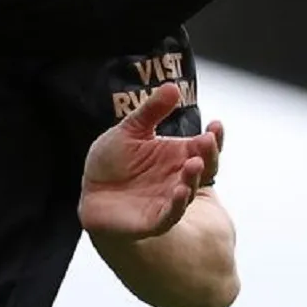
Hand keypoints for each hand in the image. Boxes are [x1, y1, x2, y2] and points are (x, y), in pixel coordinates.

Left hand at [79, 83, 222, 239]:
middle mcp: (178, 177)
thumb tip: (173, 87)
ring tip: (194, 164)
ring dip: (193, 178)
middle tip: (207, 141)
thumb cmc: (113, 161)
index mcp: (178, 155)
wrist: (91, 190)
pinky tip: (182, 191)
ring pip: (189, 191)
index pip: (203, 147)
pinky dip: (178, 205)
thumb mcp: (131, 130)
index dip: (214, 137)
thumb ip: (151, 110)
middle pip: (203, 168)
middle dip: (208, 155)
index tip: (215, 125)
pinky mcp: (154, 220)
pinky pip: (170, 215)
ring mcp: (168, 199)